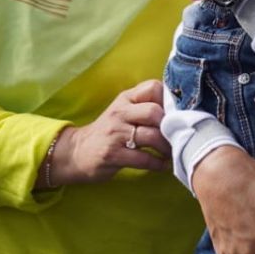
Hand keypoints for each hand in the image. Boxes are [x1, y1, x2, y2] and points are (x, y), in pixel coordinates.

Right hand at [49, 79, 170, 185]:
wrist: (76, 152)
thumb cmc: (108, 132)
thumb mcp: (122, 111)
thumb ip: (144, 106)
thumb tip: (178, 111)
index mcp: (125, 98)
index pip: (153, 87)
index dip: (169, 100)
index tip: (177, 114)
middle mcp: (120, 112)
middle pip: (154, 112)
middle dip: (170, 126)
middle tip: (177, 136)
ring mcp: (115, 133)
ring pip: (151, 136)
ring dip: (167, 147)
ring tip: (172, 152)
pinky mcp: (113, 154)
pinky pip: (143, 159)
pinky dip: (158, 164)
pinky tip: (163, 165)